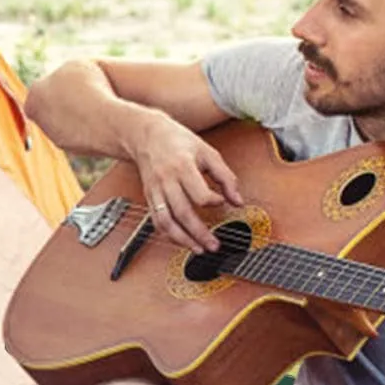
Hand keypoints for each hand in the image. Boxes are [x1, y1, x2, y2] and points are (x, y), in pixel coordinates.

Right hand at [131, 114, 243, 251]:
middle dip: (199, 233)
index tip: (222, 202)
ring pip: (166, 222)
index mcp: (182, 167)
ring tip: (198, 249)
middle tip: (214, 245)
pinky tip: (182, 241)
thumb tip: (238, 201)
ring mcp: (155, 191)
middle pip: (182, 213)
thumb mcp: (207, 152)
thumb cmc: (178, 141)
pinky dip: (169, 235)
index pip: (199, 194)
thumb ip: (226, 177)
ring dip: (182, 240)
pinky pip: (157, 221)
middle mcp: (166, 181)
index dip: (214, 202)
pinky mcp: (149, 197)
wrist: (146, 135)